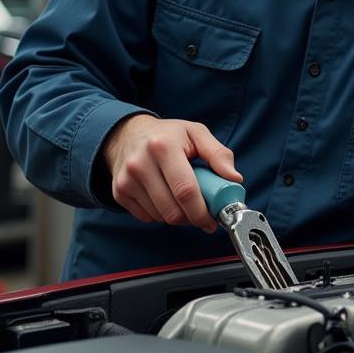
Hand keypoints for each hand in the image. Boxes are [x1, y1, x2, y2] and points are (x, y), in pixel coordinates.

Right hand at [102, 114, 241, 230]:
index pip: (185, 190)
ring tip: (183, 201)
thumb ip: (218, 154)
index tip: (213, 219)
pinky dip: (161, 215)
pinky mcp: (119, 193)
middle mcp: (141, 164)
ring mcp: (126, 180)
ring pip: (160, 217)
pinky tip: (166, 199)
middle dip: (192, 218)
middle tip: (202, 214)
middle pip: (172, 210)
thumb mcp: (196, 133)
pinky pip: (146, 217)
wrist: (128, 134)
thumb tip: (234, 179)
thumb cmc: (167, 135)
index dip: (202, 211)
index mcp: (163, 147)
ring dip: (178, 217)